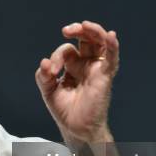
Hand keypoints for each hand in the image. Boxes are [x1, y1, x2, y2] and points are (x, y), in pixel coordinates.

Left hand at [35, 20, 118, 143]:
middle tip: (67, 29)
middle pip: (86, 39)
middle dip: (78, 30)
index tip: (51, 70)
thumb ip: (43, 76)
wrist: (76, 129)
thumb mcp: (48, 90)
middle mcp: (86, 64)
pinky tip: (111, 36)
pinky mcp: (104, 76)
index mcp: (73, 66)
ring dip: (94, 31)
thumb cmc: (65, 110)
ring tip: (84, 26)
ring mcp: (96, 69)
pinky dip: (112, 46)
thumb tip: (44, 62)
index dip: (57, 57)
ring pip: (100, 43)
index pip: (66, 51)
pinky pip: (111, 58)